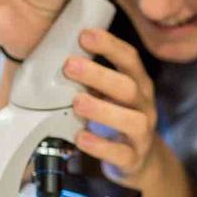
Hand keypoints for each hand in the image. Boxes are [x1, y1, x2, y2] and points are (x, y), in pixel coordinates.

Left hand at [64, 28, 172, 188]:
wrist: (141, 161)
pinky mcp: (134, 159)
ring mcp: (142, 134)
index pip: (130, 59)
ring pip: (132, 120)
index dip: (110, 45)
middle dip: (99, 75)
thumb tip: (52, 57)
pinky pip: (122, 154)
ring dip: (103, 110)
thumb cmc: (117, 119)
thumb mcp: (110, 95)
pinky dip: (100, 145)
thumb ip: (91, 79)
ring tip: (77, 103)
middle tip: (70, 66)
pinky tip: (81, 138)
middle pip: (129, 86)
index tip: (85, 35)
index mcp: (138, 84)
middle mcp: (144, 106)